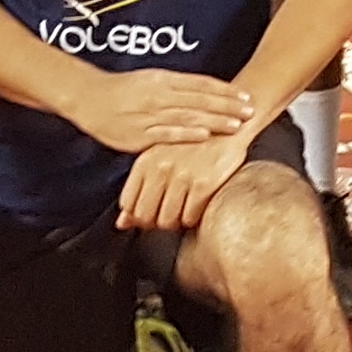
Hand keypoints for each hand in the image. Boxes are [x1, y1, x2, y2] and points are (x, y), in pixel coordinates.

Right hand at [70, 69, 257, 156]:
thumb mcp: (152, 80)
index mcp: (164, 80)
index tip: (245, 96)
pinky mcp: (140, 134)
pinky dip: (187, 134)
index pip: (201, 84)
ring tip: (236, 125)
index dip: (225, 91)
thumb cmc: (123, 90)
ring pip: (188, 116)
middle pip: (200, 100)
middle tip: (250, 111)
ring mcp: (150, 114)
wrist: (89, 99)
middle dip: (227, 106)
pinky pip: (167, 133)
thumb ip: (177, 87)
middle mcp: (160, 95)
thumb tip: (206, 92)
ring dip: (214, 120)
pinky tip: (204, 136)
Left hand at [117, 126, 255, 231]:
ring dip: (175, 222)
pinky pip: (190, 217)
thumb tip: (122, 223)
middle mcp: (161, 168)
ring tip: (183, 211)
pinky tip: (197, 206)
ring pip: (167, 220)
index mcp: (146, 161)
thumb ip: (139, 190)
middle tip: (167, 215)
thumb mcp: (160, 159)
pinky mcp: (204, 183)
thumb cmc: (193, 144)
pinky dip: (192, 218)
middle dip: (155, 222)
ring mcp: (182, 176)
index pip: (128, 203)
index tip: (151, 212)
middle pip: (145, 216)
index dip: (138, 214)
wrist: (229, 128)